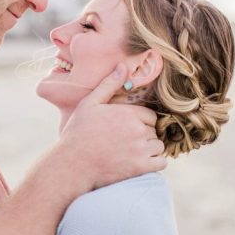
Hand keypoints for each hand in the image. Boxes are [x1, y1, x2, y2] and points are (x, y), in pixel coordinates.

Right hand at [58, 64, 165, 190]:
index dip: (140, 121)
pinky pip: (161, 162)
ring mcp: (140, 150)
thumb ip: (109, 85)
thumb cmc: (78, 132)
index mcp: (129, 113)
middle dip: (144, 135)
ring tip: (132, 152)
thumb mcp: (90, 104)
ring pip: (158, 146)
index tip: (127, 127)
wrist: (72, 164)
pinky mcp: (140, 168)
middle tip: (126, 141)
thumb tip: (122, 66)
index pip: (150, 116)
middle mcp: (138, 130)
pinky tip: (141, 162)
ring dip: (150, 149)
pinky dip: (155, 162)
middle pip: (154, 131)